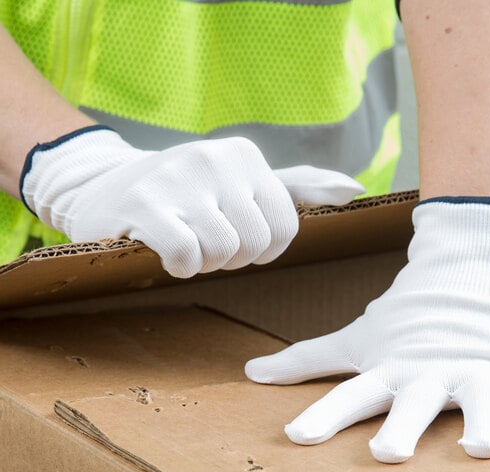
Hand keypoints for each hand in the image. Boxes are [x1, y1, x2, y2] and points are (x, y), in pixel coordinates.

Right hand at [21, 126, 363, 277]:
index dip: (263, 249)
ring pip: (221, 251)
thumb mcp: (244, 183)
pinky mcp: (144, 202)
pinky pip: (186, 254)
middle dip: (232, 257)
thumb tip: (354, 190)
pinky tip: (166, 254)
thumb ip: (297, 188)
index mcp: (246, 156)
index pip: (285, 229)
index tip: (238, 237)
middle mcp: (215, 158)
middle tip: (207, 242)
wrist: (104, 188)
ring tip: (187, 244)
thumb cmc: (187, 193)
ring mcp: (178, 177)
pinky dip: (180, 267)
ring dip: (204, 262)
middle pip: (254, 244)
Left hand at [246, 198, 489, 462]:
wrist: (464, 264)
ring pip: (476, 399)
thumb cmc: (405, 313)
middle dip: (402, 428)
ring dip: (482, 423)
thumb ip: (305, 359)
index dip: (324, 416)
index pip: (352, 395)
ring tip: (484, 449)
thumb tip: (251, 374)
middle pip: (412, 404)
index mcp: (390, 370)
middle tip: (388, 454)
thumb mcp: (356, 339)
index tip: (297, 437)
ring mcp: (472, 367)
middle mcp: (428, 373)